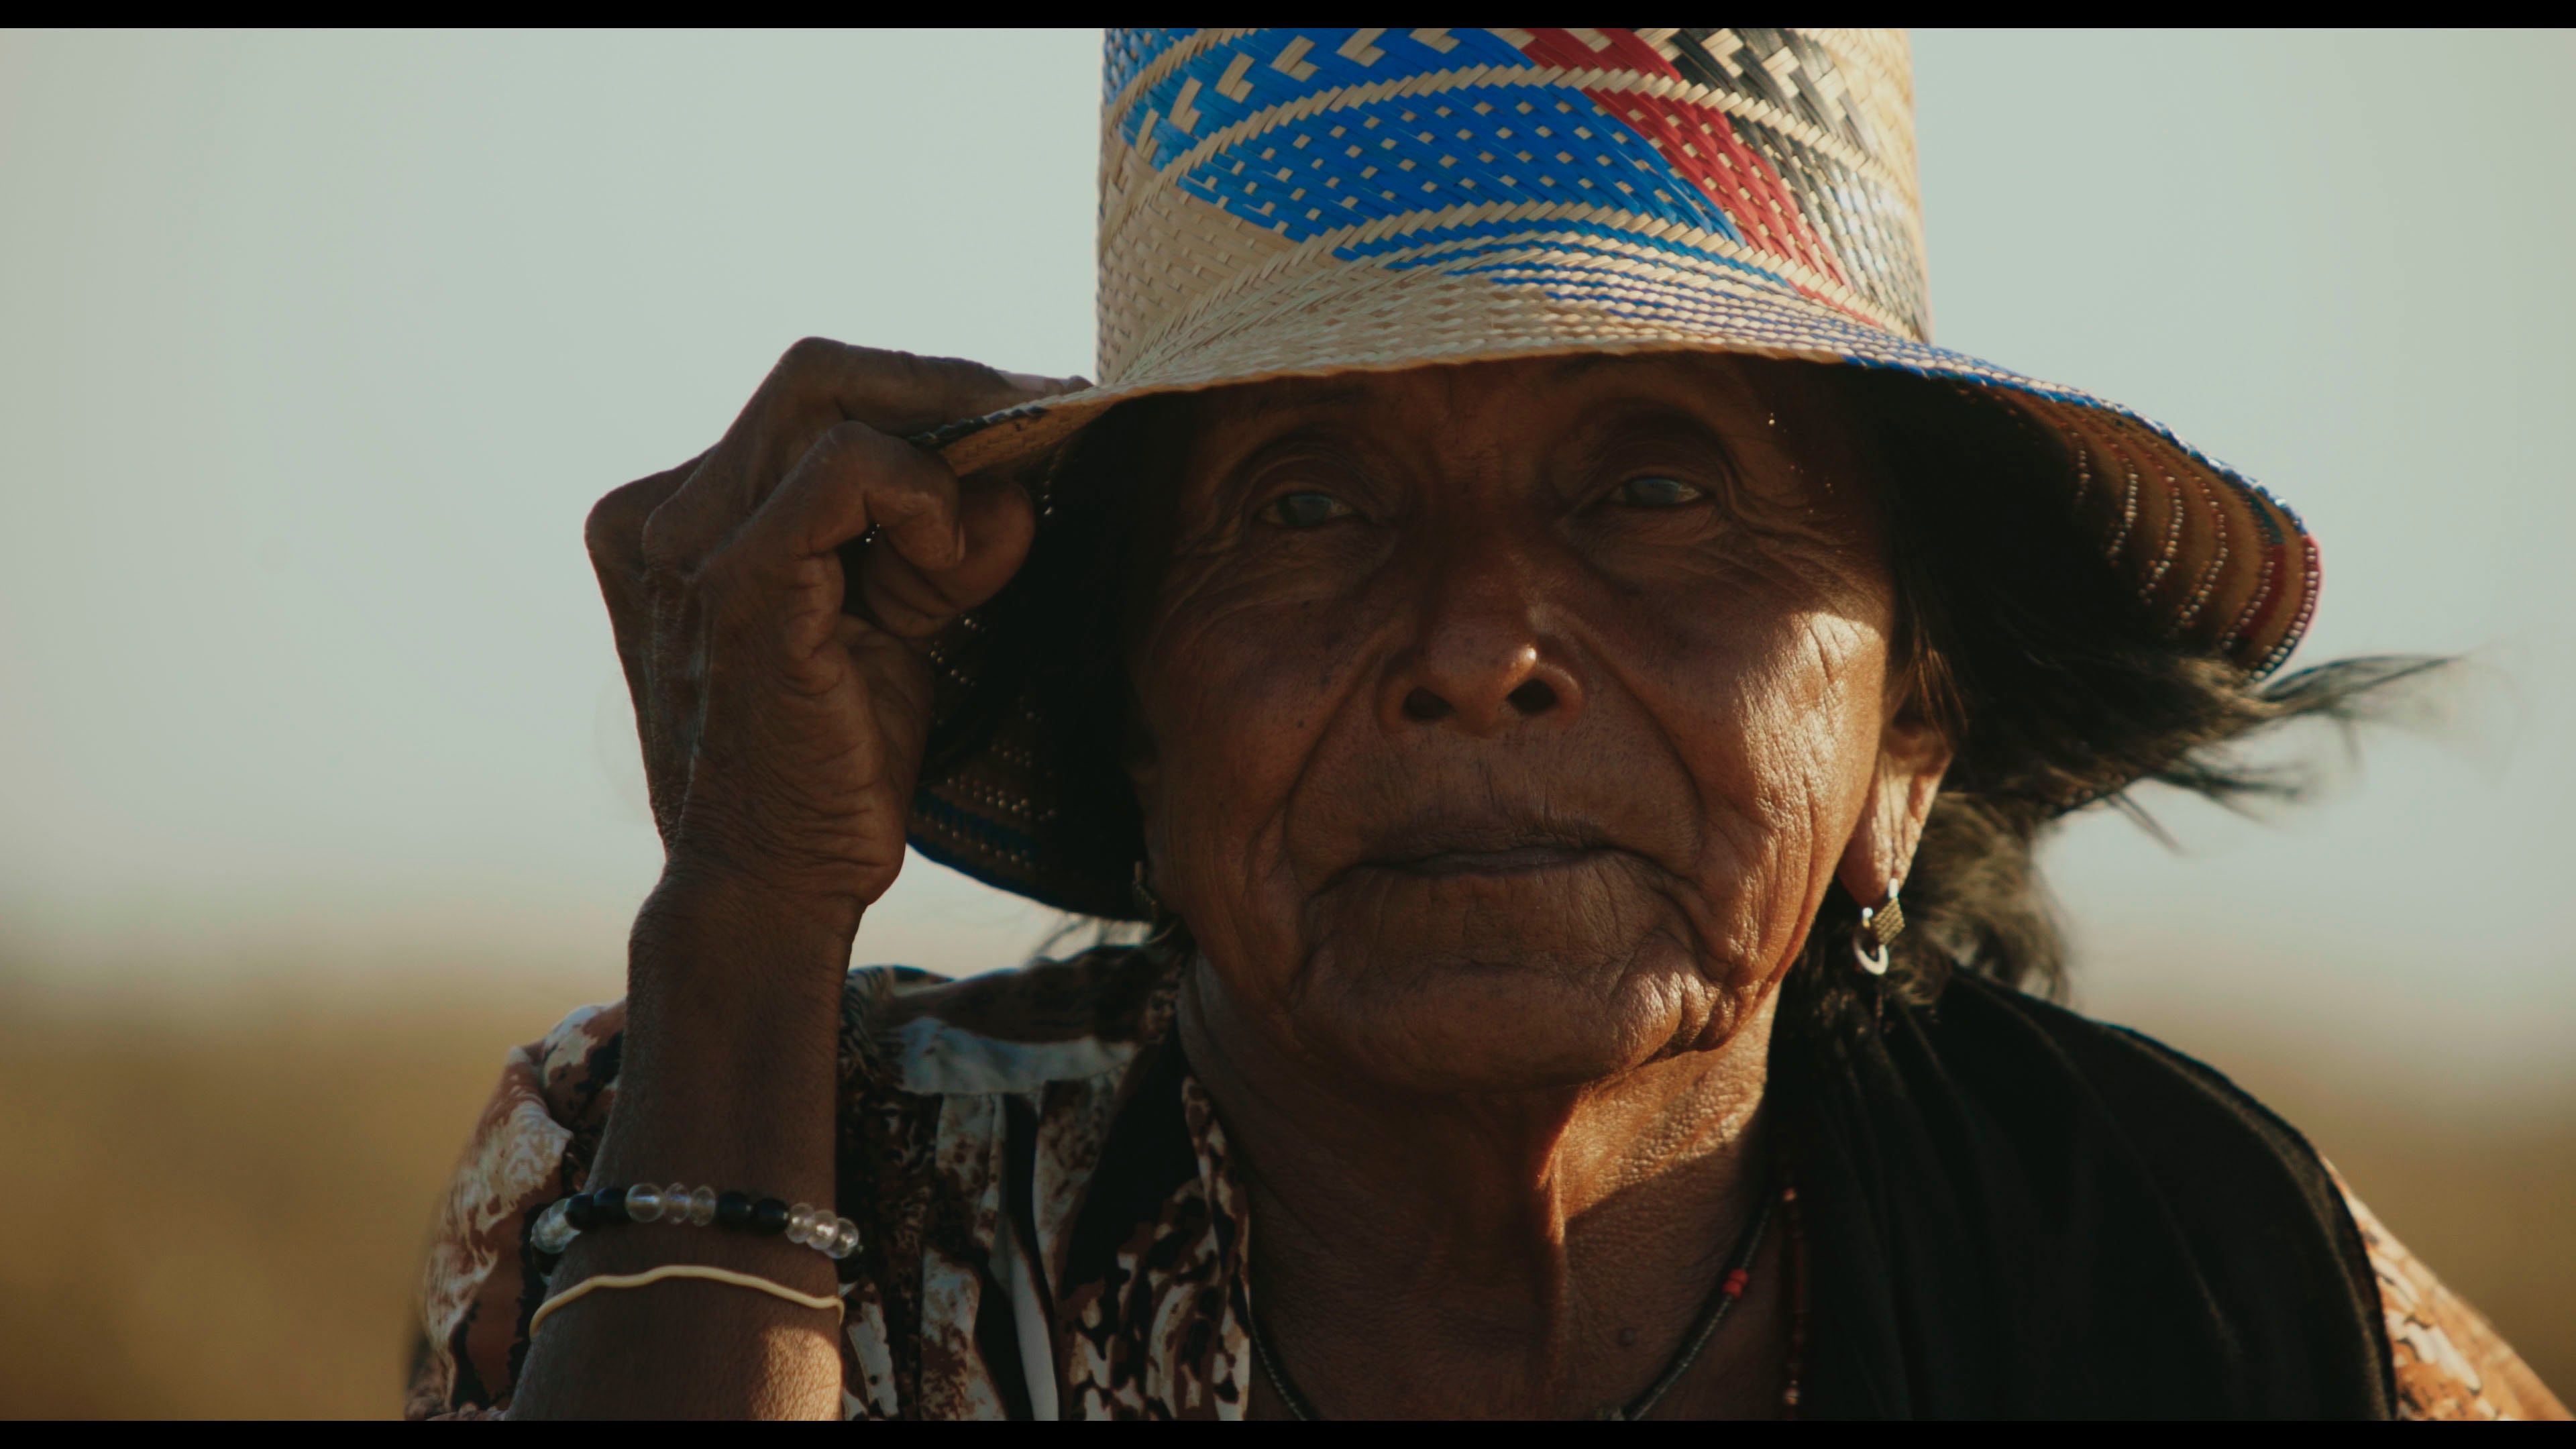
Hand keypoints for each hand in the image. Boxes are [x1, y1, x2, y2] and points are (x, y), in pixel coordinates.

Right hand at [586, 339, 1070, 932]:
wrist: (779, 881)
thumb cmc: (834, 766)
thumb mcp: (898, 626)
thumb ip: (940, 549)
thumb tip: (1019, 489)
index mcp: (684, 514)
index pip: (812, 398)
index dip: (929, 389)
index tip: (1035, 408)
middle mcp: (666, 513)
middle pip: (817, 374)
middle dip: (950, 382)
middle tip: (1052, 407)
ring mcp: (690, 542)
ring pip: (829, 395)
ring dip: (948, 433)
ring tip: (1006, 503)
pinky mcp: (740, 580)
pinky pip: (847, 468)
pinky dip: (925, 492)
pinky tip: (956, 555)